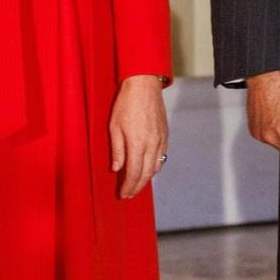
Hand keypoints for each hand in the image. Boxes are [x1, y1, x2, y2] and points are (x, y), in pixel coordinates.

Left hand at [109, 75, 168, 198]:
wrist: (144, 85)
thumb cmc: (126, 103)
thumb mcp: (114, 127)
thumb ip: (117, 150)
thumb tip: (117, 168)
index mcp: (138, 143)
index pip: (134, 173)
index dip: (129, 186)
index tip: (123, 194)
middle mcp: (152, 144)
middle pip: (147, 174)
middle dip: (138, 187)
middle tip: (129, 194)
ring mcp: (161, 139)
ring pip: (156, 166)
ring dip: (147, 178)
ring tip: (137, 184)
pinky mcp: (165, 134)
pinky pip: (162, 155)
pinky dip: (155, 166)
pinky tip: (148, 168)